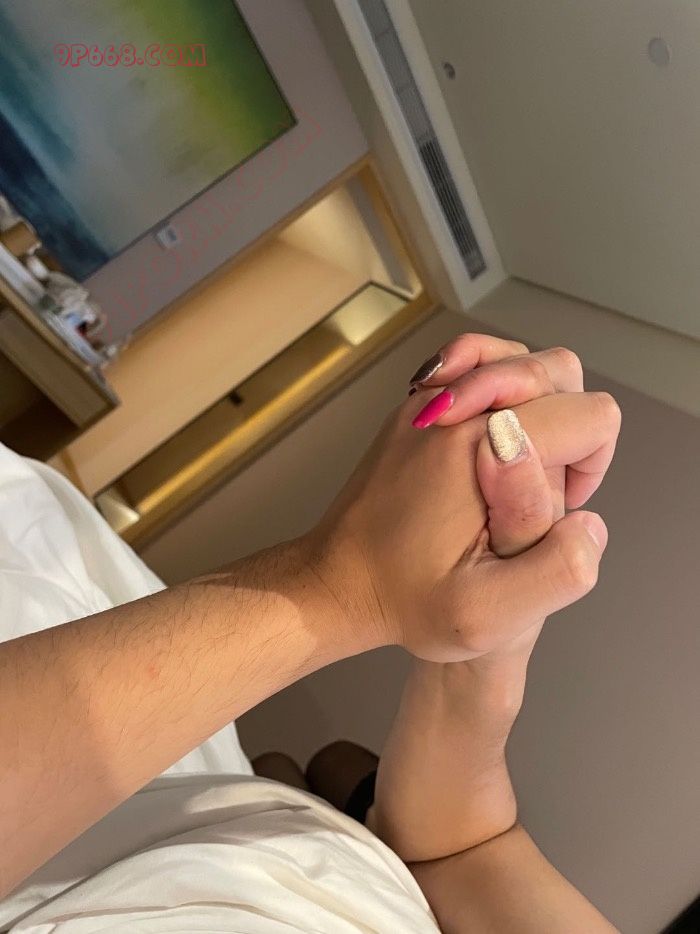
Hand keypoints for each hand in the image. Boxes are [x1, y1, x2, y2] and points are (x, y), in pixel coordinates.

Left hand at [308, 335, 619, 662]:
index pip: (590, 417)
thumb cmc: (406, 600)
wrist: (338, 582)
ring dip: (539, 402)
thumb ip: (559, 569)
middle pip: (560, 373)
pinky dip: (497, 383)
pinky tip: (490, 428)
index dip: (591, 466)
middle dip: (571, 427)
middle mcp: (454, 406)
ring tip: (518, 463)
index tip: (557, 508)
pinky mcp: (415, 408)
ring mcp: (429, 399)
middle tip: (541, 486)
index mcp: (482, 448)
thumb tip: (588, 520)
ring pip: (520, 359)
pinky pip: (473, 363)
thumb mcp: (488, 615)